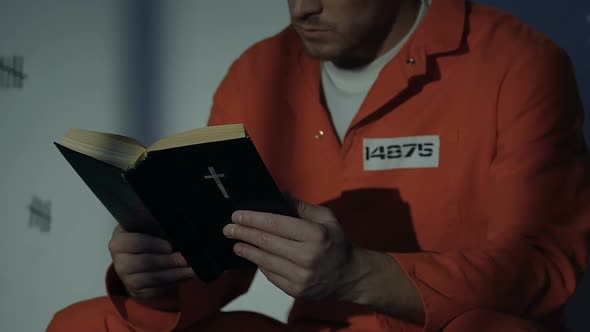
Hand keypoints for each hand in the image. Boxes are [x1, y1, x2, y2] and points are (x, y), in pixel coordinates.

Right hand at [108, 225, 194, 308]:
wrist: (134, 256)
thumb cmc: (144, 237)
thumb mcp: (145, 227)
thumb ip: (156, 226)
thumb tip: (177, 228)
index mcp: (119, 242)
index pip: (135, 243)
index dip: (153, 245)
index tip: (169, 246)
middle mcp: (120, 263)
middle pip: (145, 263)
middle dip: (168, 261)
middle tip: (185, 259)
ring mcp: (128, 280)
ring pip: (153, 278)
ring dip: (175, 274)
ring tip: (191, 270)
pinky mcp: (138, 292)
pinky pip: (157, 290)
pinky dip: (173, 283)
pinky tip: (185, 277)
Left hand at [222, 198, 363, 300]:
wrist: (351, 276)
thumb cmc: (337, 243)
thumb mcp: (326, 218)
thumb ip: (302, 207)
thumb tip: (280, 194)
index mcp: (315, 235)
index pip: (276, 224)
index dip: (253, 219)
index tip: (237, 215)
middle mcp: (307, 256)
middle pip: (266, 242)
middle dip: (243, 233)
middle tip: (228, 228)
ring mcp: (301, 276)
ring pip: (264, 261)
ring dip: (247, 250)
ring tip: (236, 243)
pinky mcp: (296, 290)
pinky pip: (271, 275)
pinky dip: (260, 265)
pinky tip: (254, 256)